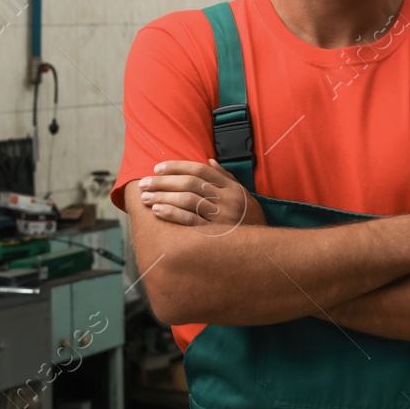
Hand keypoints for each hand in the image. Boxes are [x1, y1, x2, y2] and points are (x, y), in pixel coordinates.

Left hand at [137, 159, 265, 228]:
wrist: (264, 247)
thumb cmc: (250, 219)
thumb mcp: (243, 194)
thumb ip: (225, 177)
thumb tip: (208, 161)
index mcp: (230, 187)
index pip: (200, 170)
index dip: (177, 167)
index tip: (158, 168)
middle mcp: (226, 199)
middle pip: (190, 183)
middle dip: (164, 182)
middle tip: (145, 183)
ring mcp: (221, 216)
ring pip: (187, 200)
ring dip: (163, 197)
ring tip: (146, 197)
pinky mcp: (214, 234)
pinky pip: (190, 221)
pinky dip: (172, 214)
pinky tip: (157, 211)